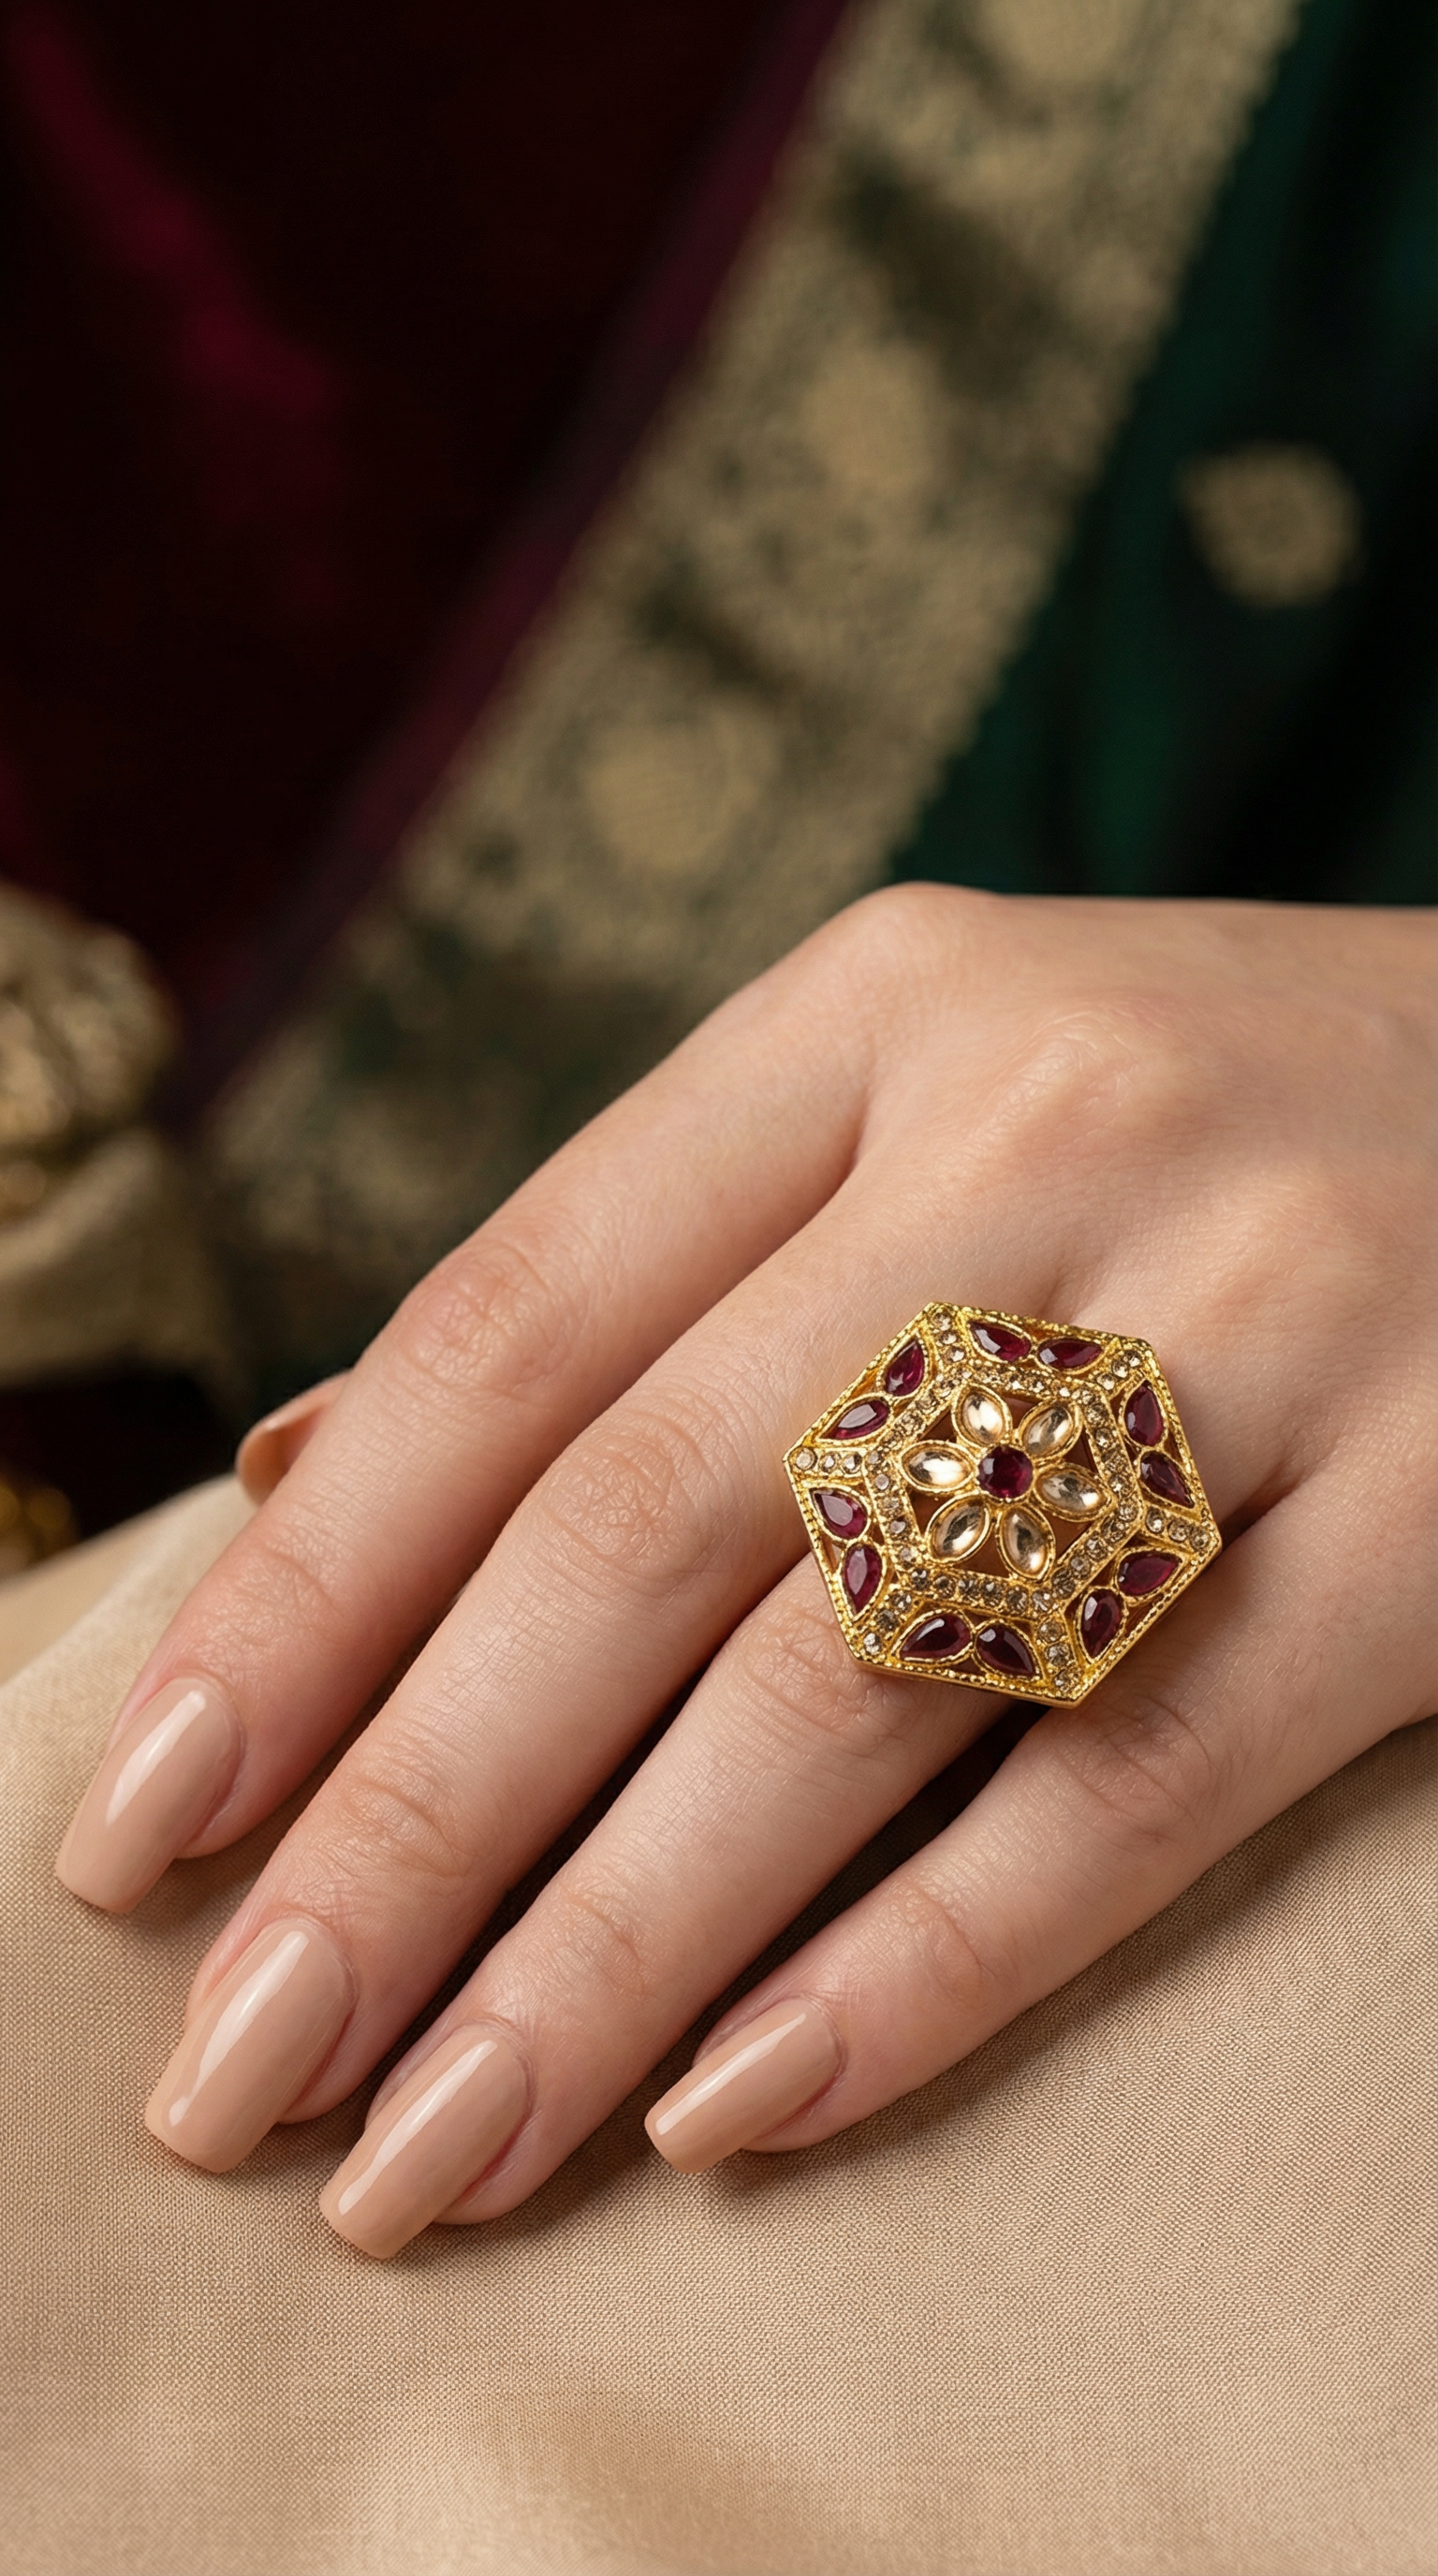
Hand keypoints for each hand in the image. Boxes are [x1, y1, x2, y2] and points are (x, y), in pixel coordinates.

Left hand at [56, 890, 1436, 2256]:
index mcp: (873, 1022)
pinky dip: (929, 1963)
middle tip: (241, 2070)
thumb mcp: (910, 1100)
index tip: (147, 1824)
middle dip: (412, 1824)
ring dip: (619, 1945)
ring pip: (867, 1676)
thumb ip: (630, 1283)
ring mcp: (1264, 1314)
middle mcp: (1048, 1133)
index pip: (512, 1329)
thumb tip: (292, 1489)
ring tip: (442, 2148)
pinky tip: (740, 2107)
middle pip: (647, 1521)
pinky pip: (1147, 1778)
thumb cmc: (1193, 1125)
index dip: (309, 1600)